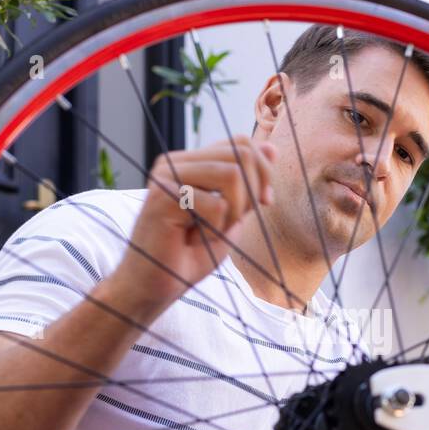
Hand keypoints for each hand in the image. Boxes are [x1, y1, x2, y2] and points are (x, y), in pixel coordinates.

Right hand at [114, 135, 276, 311]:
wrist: (156, 286)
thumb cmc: (190, 254)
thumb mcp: (232, 213)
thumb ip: (248, 183)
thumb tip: (272, 149)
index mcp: (191, 161)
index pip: (241, 143)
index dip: (263, 172)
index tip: (263, 202)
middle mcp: (176, 161)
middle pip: (241, 154)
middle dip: (252, 193)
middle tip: (232, 222)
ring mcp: (167, 176)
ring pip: (232, 175)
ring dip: (234, 212)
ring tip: (213, 231)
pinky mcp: (162, 196)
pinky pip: (216, 204)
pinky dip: (215, 229)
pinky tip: (193, 240)